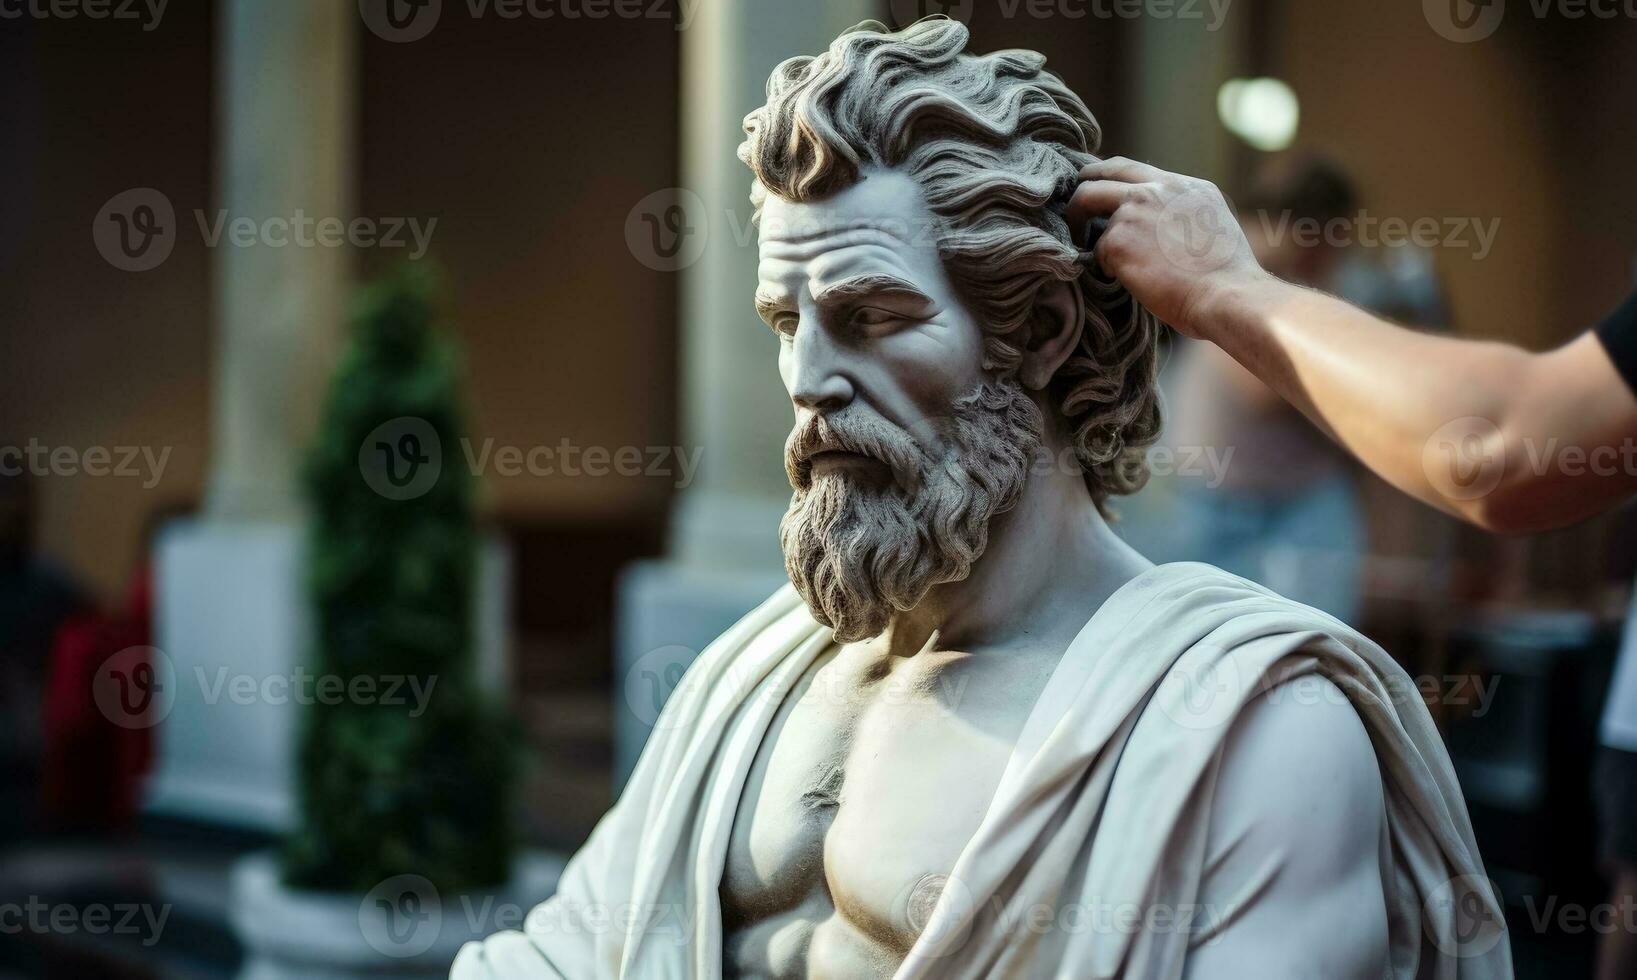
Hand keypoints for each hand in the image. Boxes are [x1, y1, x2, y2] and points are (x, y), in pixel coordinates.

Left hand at [1068, 157, 1265, 338]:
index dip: (1104, 176)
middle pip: (1097, 177)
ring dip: (1088, 235)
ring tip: (1099, 258)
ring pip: (1089, 210)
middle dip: (1079, 194)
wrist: (1226, 294)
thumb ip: (1182, 212)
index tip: (1092, 188)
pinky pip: (1096, 251)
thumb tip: (1164, 223)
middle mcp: (1156, 189)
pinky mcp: (1117, 240)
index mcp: (1183, 185)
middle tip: (1074, 217)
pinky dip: (1103, 266)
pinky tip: (1122, 278)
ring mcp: (1133, 212)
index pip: (1128, 168)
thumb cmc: (1226, 276)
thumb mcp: (1213, 223)